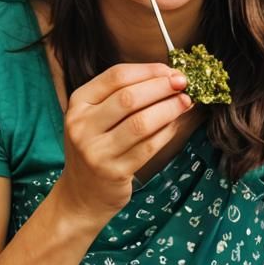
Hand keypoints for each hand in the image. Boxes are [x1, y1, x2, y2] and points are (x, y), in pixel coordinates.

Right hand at [57, 63, 190, 224]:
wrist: (81, 193)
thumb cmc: (96, 147)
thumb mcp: (96, 116)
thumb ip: (123, 95)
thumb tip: (168, 76)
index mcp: (78, 103)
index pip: (116, 76)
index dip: (148, 71)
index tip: (170, 71)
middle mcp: (81, 125)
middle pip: (129, 97)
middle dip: (161, 87)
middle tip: (183, 84)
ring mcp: (95, 151)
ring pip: (141, 122)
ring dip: (169, 109)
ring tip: (185, 102)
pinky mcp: (113, 171)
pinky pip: (148, 146)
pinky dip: (167, 132)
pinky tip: (176, 124)